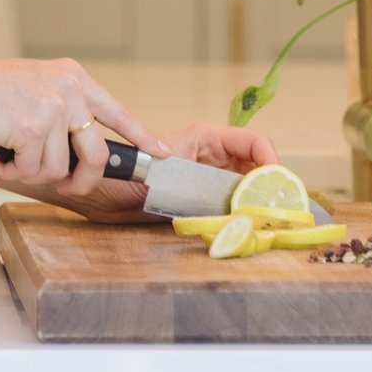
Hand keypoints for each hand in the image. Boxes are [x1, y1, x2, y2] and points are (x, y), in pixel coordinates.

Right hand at [0, 57, 160, 189]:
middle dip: (80, 181)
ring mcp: (52, 106)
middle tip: (60, 186)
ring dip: (32, 172)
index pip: (115, 111)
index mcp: (70, 75)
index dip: (141, 136)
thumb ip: (60, 111)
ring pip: (60, 169)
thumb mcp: (30, 90)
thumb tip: (83, 154)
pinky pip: (35, 171)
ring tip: (8, 154)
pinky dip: (12, 171)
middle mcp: (67, 87)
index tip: (161, 154)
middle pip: (96, 155)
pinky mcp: (32, 127)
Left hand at [46, 122, 280, 222]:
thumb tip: (221, 199)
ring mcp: (209, 180)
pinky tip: (245, 232)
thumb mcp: (155, 178)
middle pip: (259, 167)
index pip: (253, 141)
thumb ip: (186, 185)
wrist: (91, 191)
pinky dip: (244, 219)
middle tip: (280, 216)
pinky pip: (233, 208)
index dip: (272, 163)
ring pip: (250, 189)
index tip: (279, 189)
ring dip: (261, 206)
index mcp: (203, 139)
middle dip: (273, 190)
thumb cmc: (115, 175)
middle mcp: (211, 157)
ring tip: (267, 227)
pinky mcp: (202, 202)